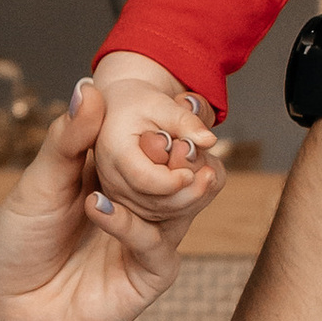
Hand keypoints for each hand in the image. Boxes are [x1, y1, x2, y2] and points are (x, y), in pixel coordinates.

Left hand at [0, 78, 220, 320]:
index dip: (168, 120)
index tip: (173, 99)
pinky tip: (98, 206)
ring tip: (151, 159)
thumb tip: (87, 88)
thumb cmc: (16, 241)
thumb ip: (67, 140)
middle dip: (181, 150)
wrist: (2, 306)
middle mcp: (141, 204)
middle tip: (170, 131)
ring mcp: (147, 239)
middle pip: (181, 172)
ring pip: (183, 206)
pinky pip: (155, 246)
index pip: (156, 140)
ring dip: (170, 183)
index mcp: (119, 174)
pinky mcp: (147, 276)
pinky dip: (131, 224)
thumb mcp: (39, 182)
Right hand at [89, 56, 220, 213]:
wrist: (119, 112)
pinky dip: (181, 204)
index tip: (194, 171)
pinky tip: (195, 183)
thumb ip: (185, 120)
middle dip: (187, 192)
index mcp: (115, 150)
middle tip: (210, 173)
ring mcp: (117, 194)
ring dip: (188, 199)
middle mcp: (111, 178)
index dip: (173, 180)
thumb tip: (208, 140)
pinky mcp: (126, 203)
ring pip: (158, 213)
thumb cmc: (140, 105)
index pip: (144, 179)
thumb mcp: (162, 104)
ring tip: (205, 173)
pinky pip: (157, 216)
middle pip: (153, 202)